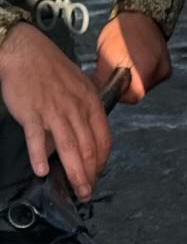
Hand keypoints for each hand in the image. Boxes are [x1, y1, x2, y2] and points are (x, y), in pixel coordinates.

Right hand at [0, 23, 109, 199]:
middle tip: (88, 191)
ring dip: (74, 172)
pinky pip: (37, 138)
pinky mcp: (32, 112)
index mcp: (90, 100)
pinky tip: (42, 171)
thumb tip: (82, 134)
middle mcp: (76, 107)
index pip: (103, 136)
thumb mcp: (77, 86)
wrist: (27, 52)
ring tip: (75, 189)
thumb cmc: (51, 69)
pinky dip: (40, 156)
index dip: (102, 159)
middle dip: (90, 173)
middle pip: (88, 146)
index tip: (98, 174)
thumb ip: (81, 110)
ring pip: (69, 147)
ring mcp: (54, 110)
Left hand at [91, 11, 170, 103]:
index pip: (131, 97)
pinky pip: (152, 76)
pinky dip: (143, 72)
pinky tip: (137, 59)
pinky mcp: (166, 65)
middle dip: (126, 83)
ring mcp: (165, 68)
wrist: (141, 13)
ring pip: (145, 84)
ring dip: (134, 77)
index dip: (118, 91)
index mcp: (145, 72)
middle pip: (138, 91)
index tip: (112, 80)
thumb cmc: (122, 31)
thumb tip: (95, 97)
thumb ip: (102, 81)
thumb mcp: (105, 57)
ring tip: (128, 59)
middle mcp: (160, 72)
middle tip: (119, 66)